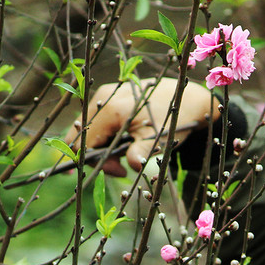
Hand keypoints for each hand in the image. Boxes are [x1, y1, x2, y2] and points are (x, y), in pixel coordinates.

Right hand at [69, 78, 220, 175]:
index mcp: (111, 110)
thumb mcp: (156, 140)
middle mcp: (102, 98)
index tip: (119, 170)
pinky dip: (106, 135)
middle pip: (81, 136)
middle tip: (120, 165)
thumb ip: (138, 154)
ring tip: (127, 150)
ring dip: (103, 146)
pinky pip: (96, 121)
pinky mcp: (109, 95)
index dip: (94, 162)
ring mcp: (104, 94)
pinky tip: (124, 138)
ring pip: (88, 129)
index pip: (83, 143)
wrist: (184, 98)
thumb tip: (130, 167)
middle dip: (97, 156)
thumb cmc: (171, 120)